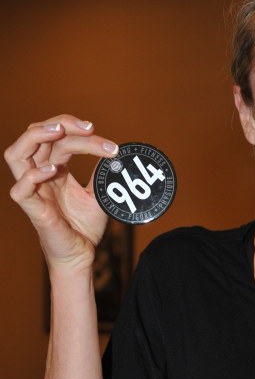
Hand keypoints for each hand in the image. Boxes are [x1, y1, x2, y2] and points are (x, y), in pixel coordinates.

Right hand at [5, 115, 118, 271]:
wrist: (83, 255)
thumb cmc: (84, 226)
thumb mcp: (97, 194)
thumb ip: (100, 173)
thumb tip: (114, 152)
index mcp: (52, 169)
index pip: (55, 137)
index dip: (74, 128)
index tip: (100, 133)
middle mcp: (39, 176)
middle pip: (35, 136)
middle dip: (59, 123)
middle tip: (88, 126)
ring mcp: (34, 192)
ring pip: (16, 155)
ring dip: (36, 137)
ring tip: (59, 131)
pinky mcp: (34, 211)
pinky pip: (20, 190)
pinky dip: (33, 176)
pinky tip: (53, 171)